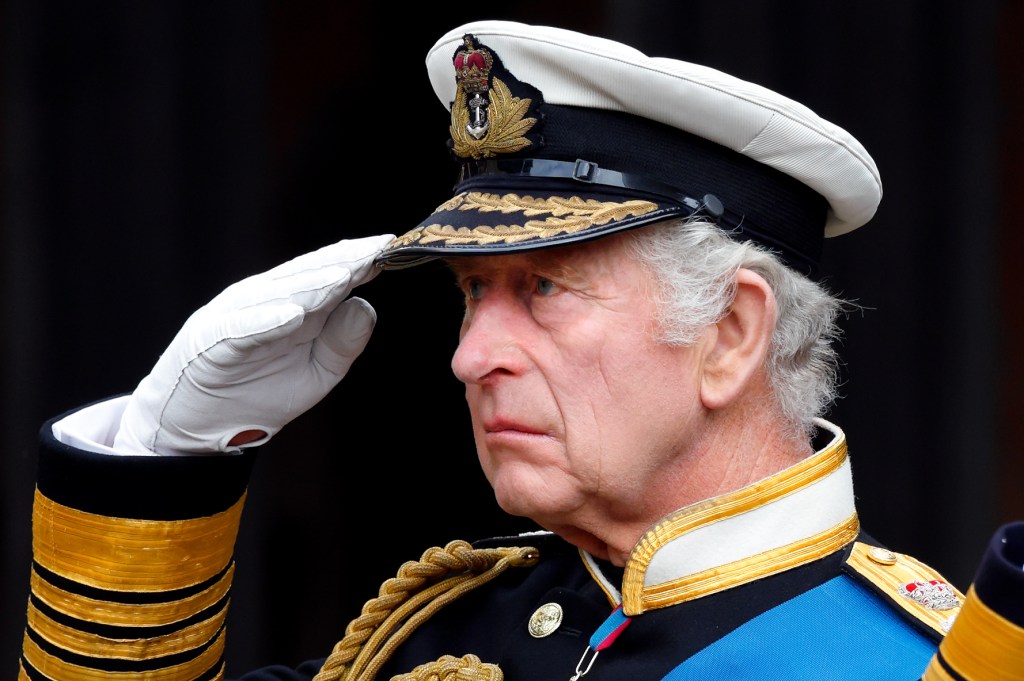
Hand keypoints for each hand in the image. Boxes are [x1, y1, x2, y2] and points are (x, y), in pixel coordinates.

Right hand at [114, 233, 394, 454]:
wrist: (196, 429)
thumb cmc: (256, 394)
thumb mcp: (316, 373)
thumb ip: (342, 342)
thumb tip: (367, 305)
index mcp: (290, 303)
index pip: (328, 273)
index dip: (358, 260)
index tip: (391, 248)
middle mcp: (263, 301)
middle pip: (307, 275)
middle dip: (343, 262)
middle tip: (376, 249)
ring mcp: (234, 318)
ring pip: (278, 295)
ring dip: (311, 285)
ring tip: (343, 275)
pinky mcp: (211, 344)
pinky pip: (241, 329)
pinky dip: (266, 321)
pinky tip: (293, 315)